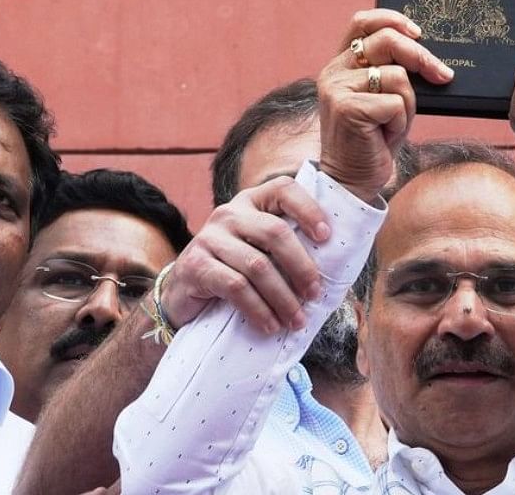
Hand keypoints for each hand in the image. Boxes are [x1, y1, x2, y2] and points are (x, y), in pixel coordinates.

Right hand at [161, 176, 329, 333]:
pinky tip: (269, 325)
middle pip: (275, 232)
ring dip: (282, 298)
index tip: (327, 237)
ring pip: (257, 265)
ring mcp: (209, 237)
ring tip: (296, 320)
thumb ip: (284, 247)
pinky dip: (258, 309)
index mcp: (251, 202)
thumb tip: (332, 267)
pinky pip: (235, 287)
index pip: (284, 189)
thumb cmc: (233, 270)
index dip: (309, 209)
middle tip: (314, 294)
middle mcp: (229, 213)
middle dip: (301, 267)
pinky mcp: (196, 265)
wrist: (183, 293)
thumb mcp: (258, 249)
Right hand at [318, 9, 452, 202]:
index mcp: (340, 65)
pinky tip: (385, 137)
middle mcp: (333, 72)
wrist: (352, 180)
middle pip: (387, 41)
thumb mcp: (384, 99)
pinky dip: (400, 122)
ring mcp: (337, 90)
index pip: (362, 22)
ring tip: (392, 124)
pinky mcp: (347, 109)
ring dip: (407, 104)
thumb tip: (428, 55)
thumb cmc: (373, 140)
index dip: (392, 19)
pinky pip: (395, 103)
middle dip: (421, 57)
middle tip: (442, 75)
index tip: (418, 32)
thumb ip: (392, 72)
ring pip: (397, 76)